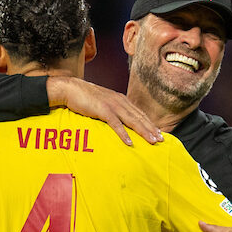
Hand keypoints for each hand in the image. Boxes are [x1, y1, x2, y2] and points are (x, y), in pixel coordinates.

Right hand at [47, 76, 161, 145]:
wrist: (71, 88)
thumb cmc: (85, 97)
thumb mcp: (104, 102)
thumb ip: (113, 110)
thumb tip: (119, 121)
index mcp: (121, 100)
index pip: (139, 113)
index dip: (150, 123)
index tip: (159, 132)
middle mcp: (120, 101)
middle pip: (139, 117)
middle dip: (151, 129)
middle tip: (161, 139)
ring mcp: (112, 105)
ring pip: (132, 120)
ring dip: (143, 131)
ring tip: (152, 141)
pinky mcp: (102, 110)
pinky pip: (116, 124)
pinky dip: (123, 133)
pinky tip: (130, 142)